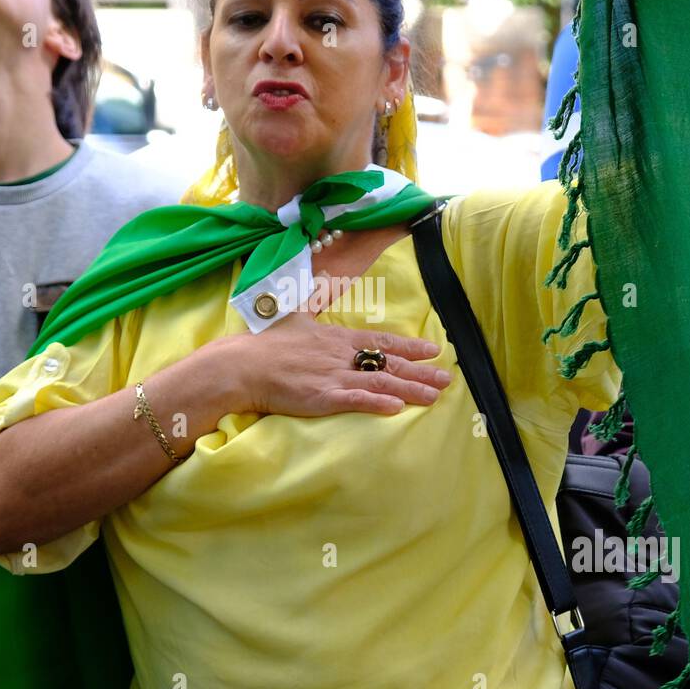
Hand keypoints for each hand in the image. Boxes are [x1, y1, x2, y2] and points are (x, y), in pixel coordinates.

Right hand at [227, 311, 452, 417]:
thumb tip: (322, 280)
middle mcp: (341, 355)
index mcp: (336, 337)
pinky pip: (355, 399)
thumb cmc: (266, 343)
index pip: (381, 341)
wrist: (241, 365)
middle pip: (388, 363)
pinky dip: (377, 402)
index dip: (409, 346)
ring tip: (434, 395)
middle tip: (448, 378)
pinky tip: (397, 407)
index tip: (434, 350)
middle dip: (420, 371)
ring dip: (409, 389)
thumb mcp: (295, 314)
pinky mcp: (321, 397)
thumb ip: (314, 300)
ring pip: (379, 381)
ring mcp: (333, 376)